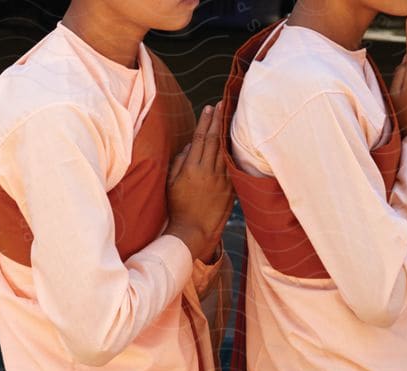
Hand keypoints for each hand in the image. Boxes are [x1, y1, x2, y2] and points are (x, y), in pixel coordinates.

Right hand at [166, 104, 231, 260]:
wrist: (194, 230)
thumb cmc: (178, 207)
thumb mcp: (171, 183)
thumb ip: (178, 161)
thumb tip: (189, 146)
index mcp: (191, 168)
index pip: (200, 138)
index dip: (205, 122)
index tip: (209, 108)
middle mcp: (208, 172)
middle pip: (214, 140)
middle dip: (218, 121)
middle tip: (223, 105)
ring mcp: (221, 181)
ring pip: (225, 151)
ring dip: (227, 133)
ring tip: (230, 118)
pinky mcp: (230, 190)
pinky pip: (232, 167)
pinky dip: (233, 153)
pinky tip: (235, 144)